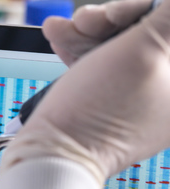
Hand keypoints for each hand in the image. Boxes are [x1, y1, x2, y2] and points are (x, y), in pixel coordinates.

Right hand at [2, 0, 169, 183]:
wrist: (52, 152)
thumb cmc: (96, 111)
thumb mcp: (146, 49)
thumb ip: (168, 17)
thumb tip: (167, 6)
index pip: (169, 29)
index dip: (145, 12)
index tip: (121, 16)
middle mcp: (164, 91)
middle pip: (146, 33)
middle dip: (113, 19)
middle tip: (88, 21)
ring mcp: (135, 95)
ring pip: (118, 44)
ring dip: (88, 30)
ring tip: (64, 29)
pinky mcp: (107, 97)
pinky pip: (100, 62)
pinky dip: (78, 46)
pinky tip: (60, 36)